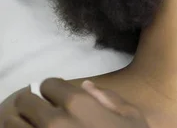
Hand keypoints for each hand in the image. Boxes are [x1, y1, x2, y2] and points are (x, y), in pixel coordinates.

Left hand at [4, 78, 149, 127]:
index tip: (58, 98)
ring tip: (36, 126)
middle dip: (34, 103)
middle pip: (25, 101)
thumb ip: (109, 98)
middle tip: (44, 112)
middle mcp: (54, 120)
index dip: (55, 89)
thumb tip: (87, 85)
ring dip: (22, 123)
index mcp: (79, 104)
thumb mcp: (132, 118)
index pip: (49, 84)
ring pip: (13, 123)